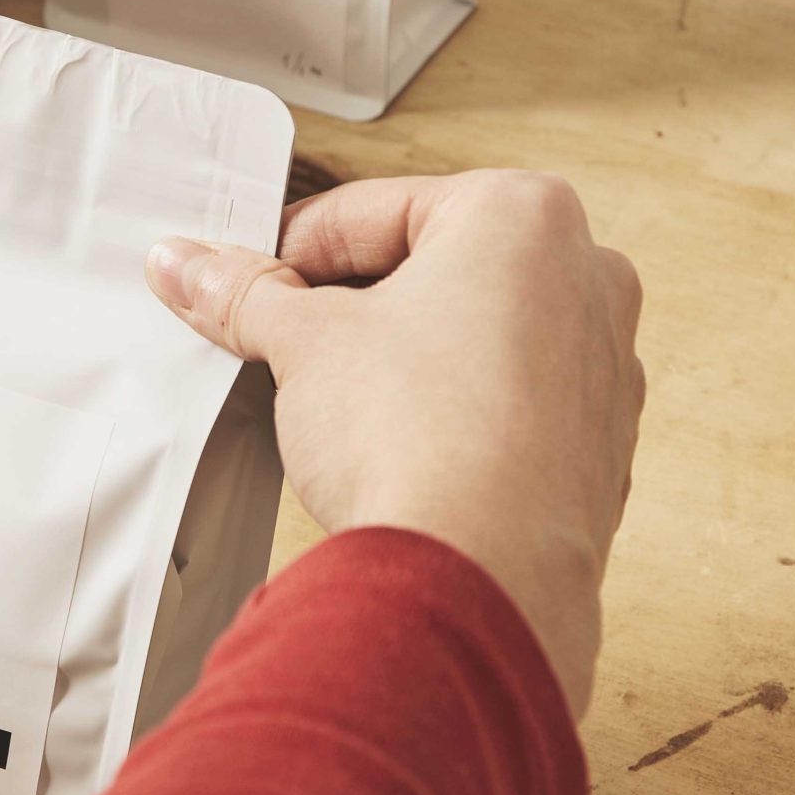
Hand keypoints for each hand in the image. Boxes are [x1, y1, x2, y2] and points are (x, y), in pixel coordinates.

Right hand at [144, 171, 642, 717]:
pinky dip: (456, 414)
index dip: (292, 251)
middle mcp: (587, 276)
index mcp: (524, 214)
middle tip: (287, 342)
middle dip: (355, 304)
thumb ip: (246, 293)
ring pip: (478, 336)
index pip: (373, 211)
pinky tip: (403, 451)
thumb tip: (188, 263)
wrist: (479, 583)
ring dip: (407, 358)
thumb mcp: (304, 343)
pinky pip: (511, 404)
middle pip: (434, 267)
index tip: (250, 287)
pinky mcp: (601, 445)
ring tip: (342, 405)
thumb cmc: (417, 439)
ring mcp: (606, 365)